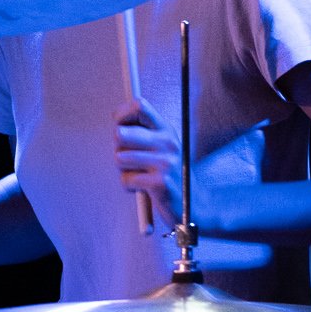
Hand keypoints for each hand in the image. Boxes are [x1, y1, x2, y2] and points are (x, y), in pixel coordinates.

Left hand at [113, 97, 185, 228]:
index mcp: (166, 130)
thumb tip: (116, 126)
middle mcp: (167, 142)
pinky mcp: (160, 182)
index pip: (139, 106)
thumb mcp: (162, 148)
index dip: (121, 114)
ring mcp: (165, 162)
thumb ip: (142, 135)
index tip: (118, 127)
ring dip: (123, 171)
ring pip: (119, 158)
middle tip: (129, 161)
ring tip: (139, 175)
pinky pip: (126, 180)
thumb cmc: (170, 175)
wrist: (195, 205)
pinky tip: (144, 188)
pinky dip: (129, 186)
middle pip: (120, 134)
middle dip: (118, 150)